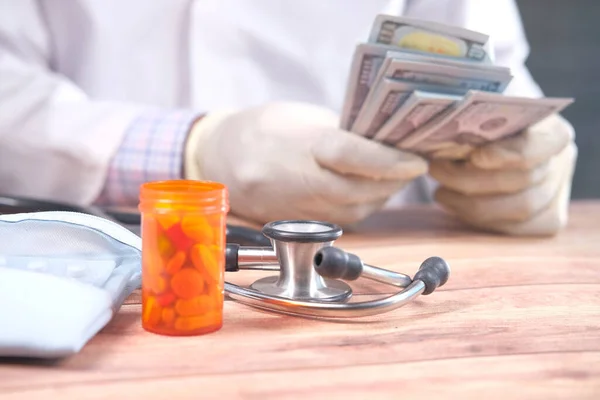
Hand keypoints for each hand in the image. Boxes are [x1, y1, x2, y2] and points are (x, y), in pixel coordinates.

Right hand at [184, 102, 427, 224]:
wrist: (219, 158)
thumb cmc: (262, 129)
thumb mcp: (302, 118)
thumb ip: (343, 133)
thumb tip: (384, 145)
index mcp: (297, 147)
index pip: (351, 156)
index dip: (390, 161)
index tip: (417, 161)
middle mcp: (295, 183)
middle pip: (358, 190)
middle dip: (393, 181)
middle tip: (413, 166)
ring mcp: (294, 209)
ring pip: (354, 211)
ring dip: (380, 195)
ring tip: (394, 176)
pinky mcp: (296, 224)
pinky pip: (340, 221)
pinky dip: (360, 206)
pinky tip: (367, 191)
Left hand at [429, 114, 577, 235]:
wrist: (489, 135)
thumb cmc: (478, 118)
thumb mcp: (474, 107)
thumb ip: (467, 116)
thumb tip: (444, 127)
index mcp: (549, 128)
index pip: (537, 144)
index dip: (507, 154)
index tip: (474, 156)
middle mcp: (560, 161)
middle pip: (522, 180)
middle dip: (471, 180)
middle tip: (436, 170)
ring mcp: (556, 191)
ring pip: (519, 209)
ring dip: (471, 203)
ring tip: (440, 191)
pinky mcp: (545, 218)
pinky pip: (515, 227)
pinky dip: (480, 219)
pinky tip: (454, 204)